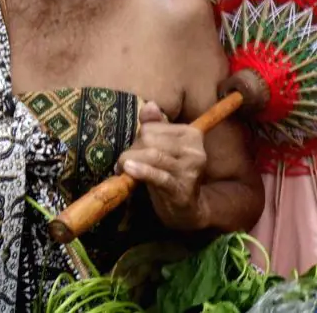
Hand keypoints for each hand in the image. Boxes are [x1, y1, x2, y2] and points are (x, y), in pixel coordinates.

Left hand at [119, 101, 207, 230]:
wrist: (188, 210)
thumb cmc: (171, 174)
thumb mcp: (164, 148)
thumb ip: (156, 125)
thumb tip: (150, 105)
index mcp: (192, 135)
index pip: (154, 127)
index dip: (139, 137)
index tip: (135, 150)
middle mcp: (194, 150)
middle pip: (150, 140)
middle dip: (133, 150)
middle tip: (126, 162)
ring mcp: (189, 170)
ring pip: (152, 155)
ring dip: (130, 160)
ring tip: (122, 167)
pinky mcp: (181, 189)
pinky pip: (158, 176)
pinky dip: (141, 171)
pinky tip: (128, 169)